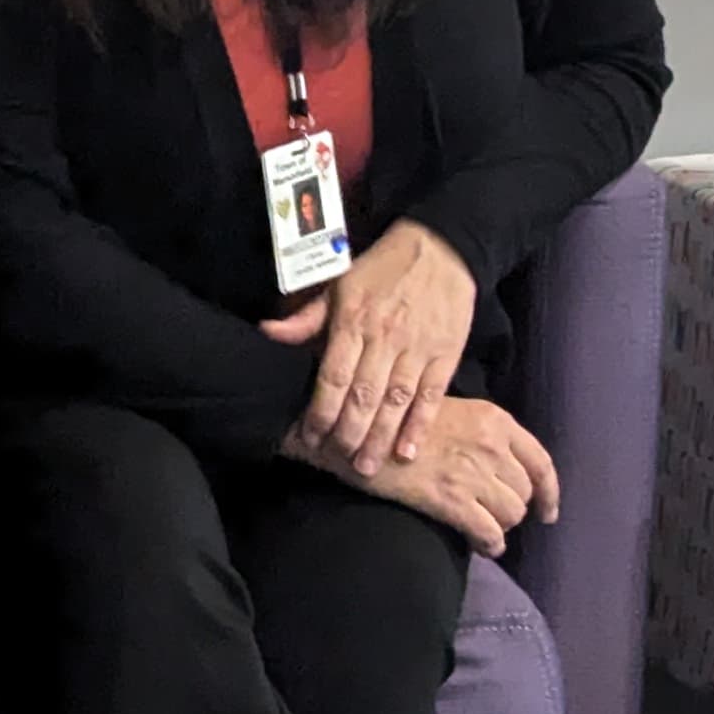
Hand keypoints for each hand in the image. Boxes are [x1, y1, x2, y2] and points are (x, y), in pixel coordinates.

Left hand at [267, 219, 478, 473]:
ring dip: (381, 438)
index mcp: (353, 321)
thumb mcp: (340, 283)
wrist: (442, 246)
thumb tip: (267, 332)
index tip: (312, 437)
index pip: (333, 376)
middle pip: (364, 396)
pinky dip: (420, 425)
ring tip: (368, 467)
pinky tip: (409, 450)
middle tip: (340, 462)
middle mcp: (384, 338)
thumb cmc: (383, 267)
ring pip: (396, 401)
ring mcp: (417, 348)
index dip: (321, 411)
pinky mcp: (446, 353)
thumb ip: (307, 317)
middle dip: (349, 433)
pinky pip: (431, 396)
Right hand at [333, 394, 558, 555]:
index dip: (549, 493)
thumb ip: (480, 434)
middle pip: (525, 492)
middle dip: (512, 508)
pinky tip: (480, 546)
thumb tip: (501, 468)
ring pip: (511, 514)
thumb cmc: (395, 420)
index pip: (540, 462)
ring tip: (483, 528)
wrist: (355, 433)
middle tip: (492, 515)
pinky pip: (489, 533)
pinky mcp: (452, 500)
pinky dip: (490, 545)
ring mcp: (473, 473)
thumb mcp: (448, 410)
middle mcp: (491, 445)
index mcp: (494, 419)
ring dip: (500, 526)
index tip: (547, 513)